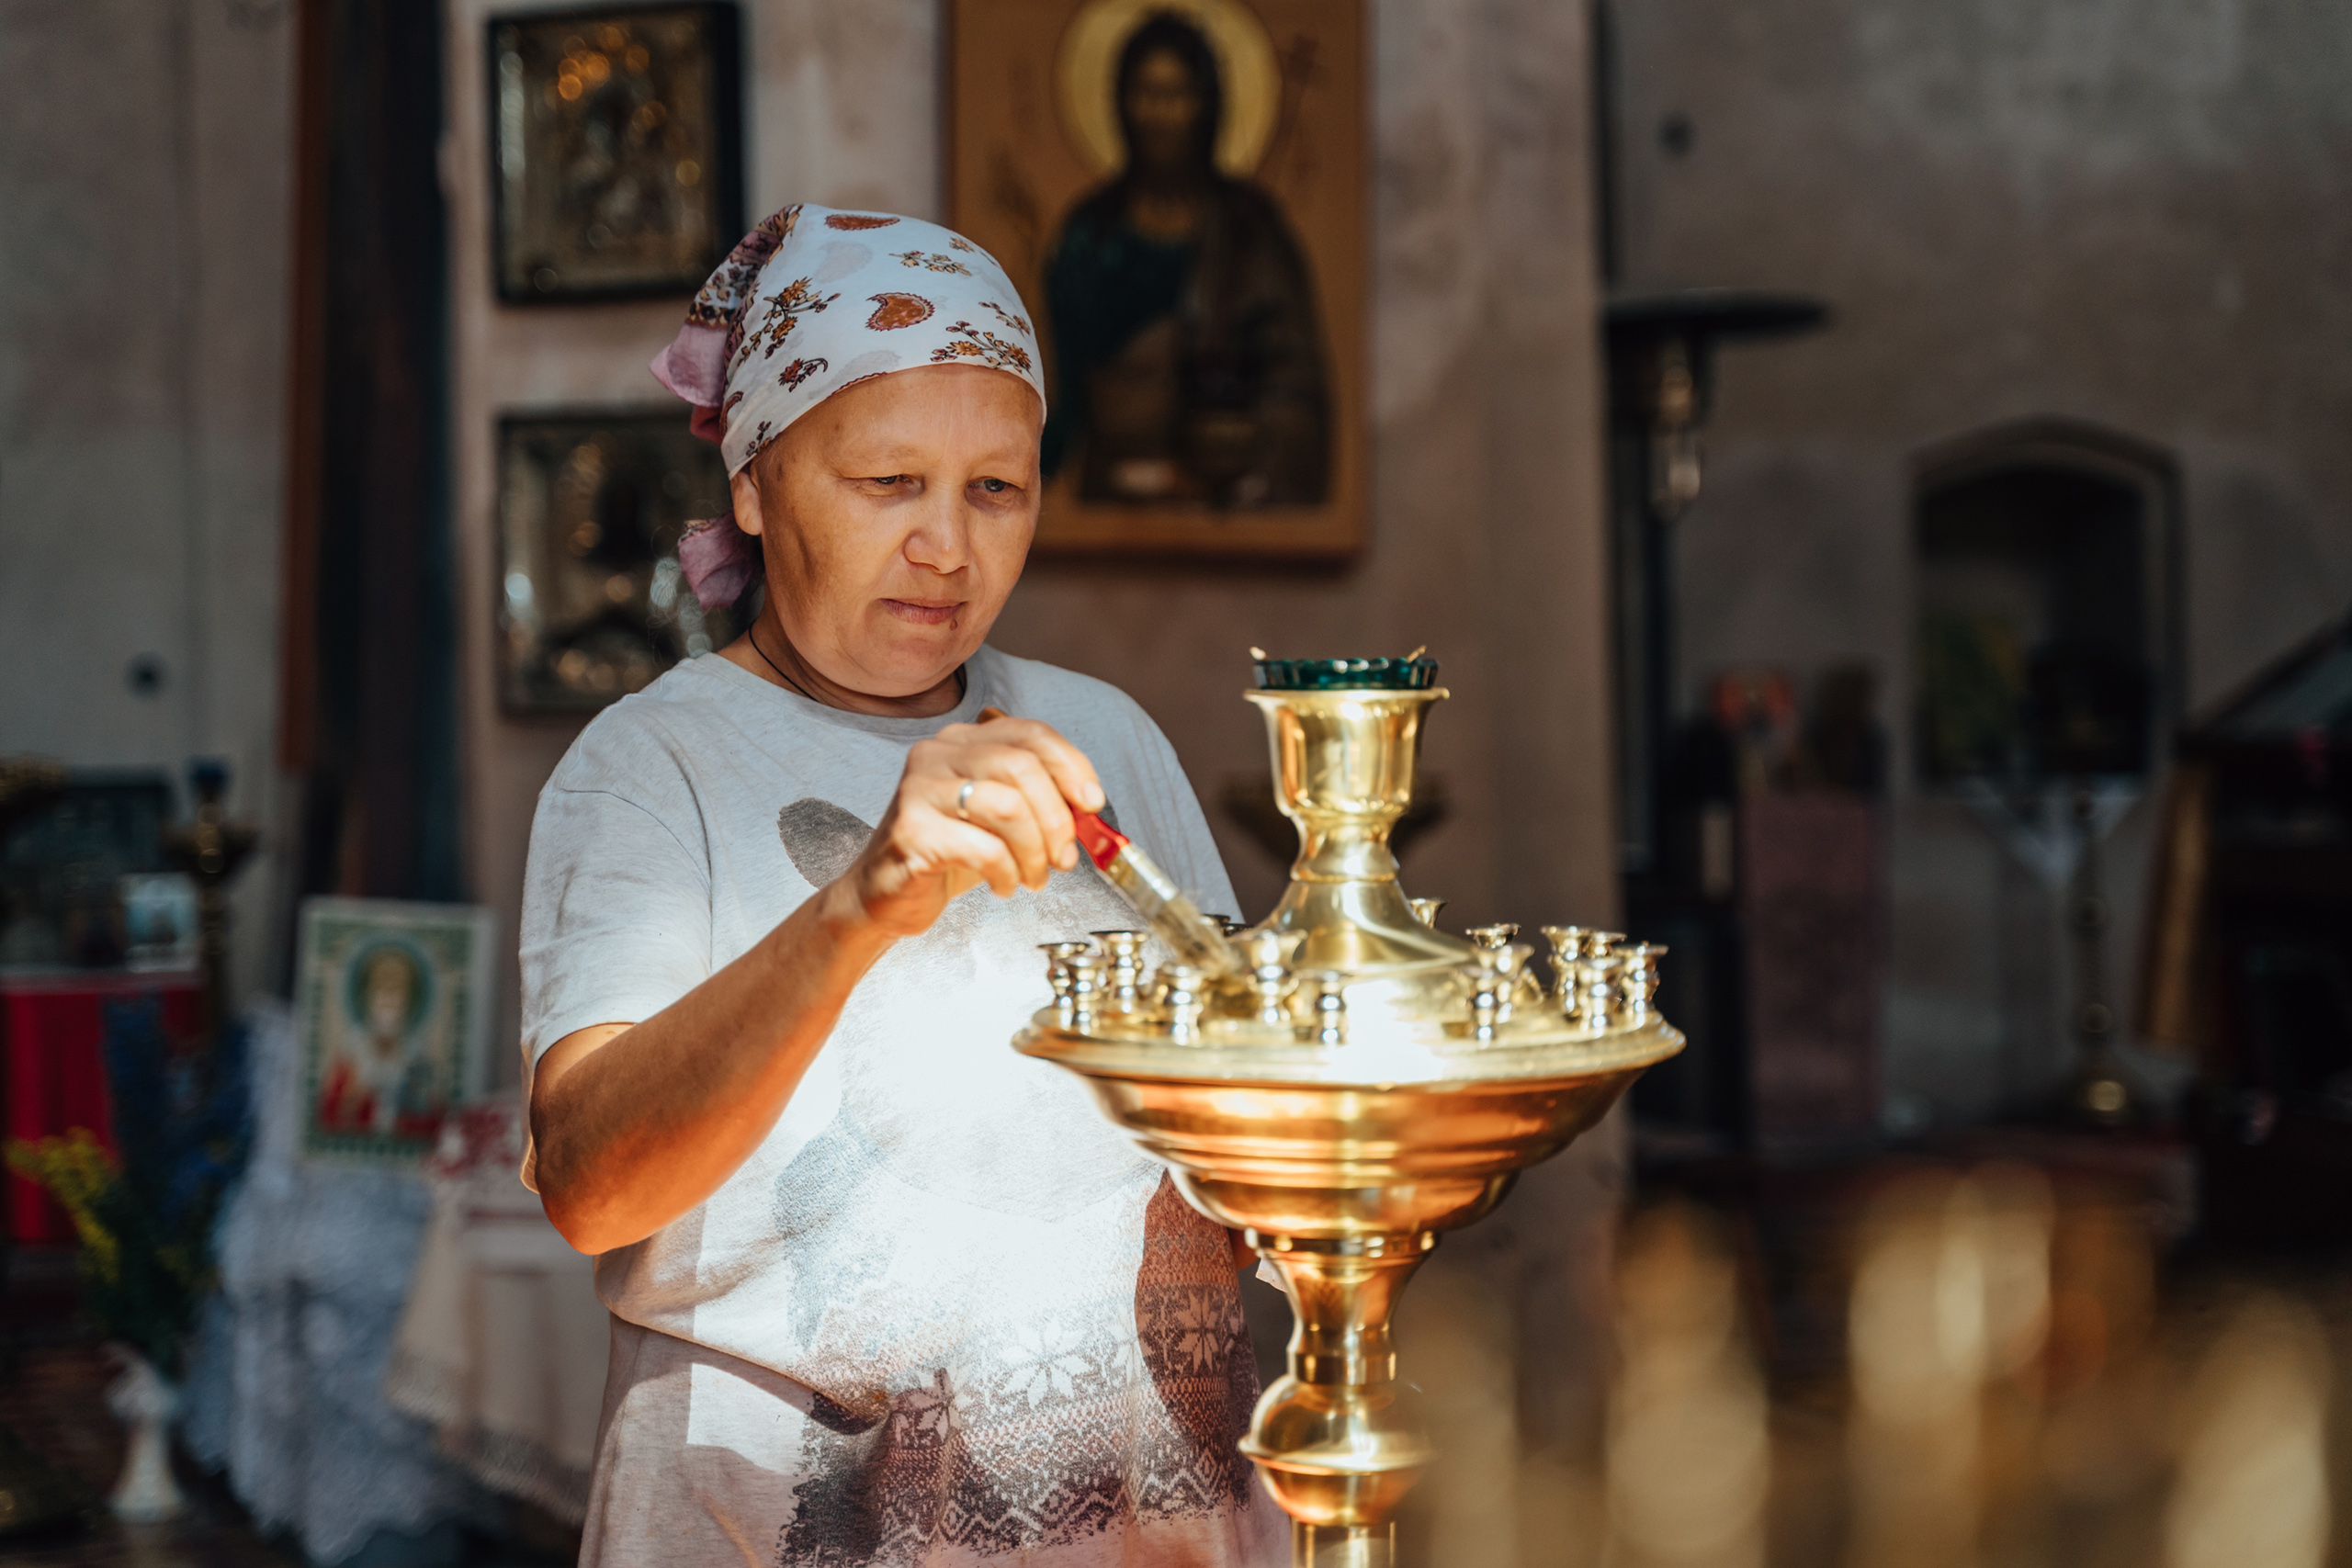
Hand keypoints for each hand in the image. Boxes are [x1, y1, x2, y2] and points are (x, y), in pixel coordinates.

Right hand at [838, 710, 1105, 938]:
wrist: (884, 894)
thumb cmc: (949, 853)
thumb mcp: (1000, 819)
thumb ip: (1039, 802)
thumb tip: (1089, 807)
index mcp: (963, 740)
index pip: (1030, 733)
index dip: (1071, 765)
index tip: (1092, 803)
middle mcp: (937, 753)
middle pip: (1023, 767)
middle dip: (1057, 818)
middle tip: (1065, 857)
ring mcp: (919, 789)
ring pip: (1009, 806)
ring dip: (1035, 852)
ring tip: (1033, 877)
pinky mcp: (911, 831)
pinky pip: (984, 848)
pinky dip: (1007, 873)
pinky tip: (1003, 886)